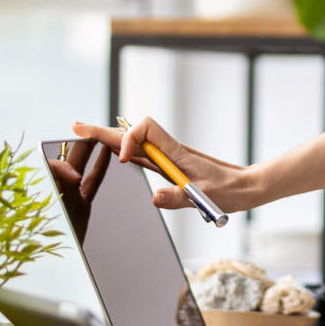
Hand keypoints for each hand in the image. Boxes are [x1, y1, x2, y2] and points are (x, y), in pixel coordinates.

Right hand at [71, 117, 256, 213]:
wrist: (247, 186)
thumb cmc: (230, 190)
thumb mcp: (205, 198)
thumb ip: (179, 198)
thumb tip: (153, 198)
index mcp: (177, 153)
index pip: (146, 129)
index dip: (129, 138)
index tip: (124, 159)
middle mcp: (170, 151)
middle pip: (132, 134)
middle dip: (104, 131)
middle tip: (76, 127)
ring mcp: (169, 158)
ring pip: (135, 143)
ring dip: (110, 138)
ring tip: (84, 134)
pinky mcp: (171, 167)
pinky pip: (142, 155)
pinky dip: (124, 150)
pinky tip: (113, 152)